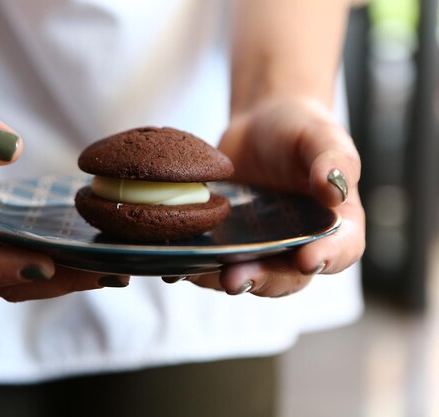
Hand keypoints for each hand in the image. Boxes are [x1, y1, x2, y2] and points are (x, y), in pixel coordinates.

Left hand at [188, 97, 364, 296]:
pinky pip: (214, 261)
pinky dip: (196, 266)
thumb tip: (334, 189)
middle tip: (235, 279)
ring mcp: (261, 248)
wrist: (260, 125)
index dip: (328, 259)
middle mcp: (299, 245)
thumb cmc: (300, 129)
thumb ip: (334, 159)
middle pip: (287, 277)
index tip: (307, 259)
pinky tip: (177, 263)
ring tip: (200, 274)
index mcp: (335, 224)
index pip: (342, 250)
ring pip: (247, 275)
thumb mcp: (321, 135)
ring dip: (223, 278)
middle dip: (263, 281)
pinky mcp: (228, 242)